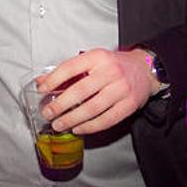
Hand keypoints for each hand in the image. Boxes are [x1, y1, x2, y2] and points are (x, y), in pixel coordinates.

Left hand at [36, 48, 156, 134]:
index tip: (42, 90)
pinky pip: (107, 120)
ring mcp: (122, 89)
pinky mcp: (130, 105)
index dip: (53, 80)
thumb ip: (67, 71)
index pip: (70, 67)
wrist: (145, 69)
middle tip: (48, 113)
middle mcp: (110, 72)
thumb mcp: (91, 61)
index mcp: (97, 57)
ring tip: (59, 124)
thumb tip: (42, 82)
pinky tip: (78, 128)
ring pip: (93, 108)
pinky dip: (90, 126)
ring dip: (73, 119)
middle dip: (61, 104)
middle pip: (81, 91)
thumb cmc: (114, 65)